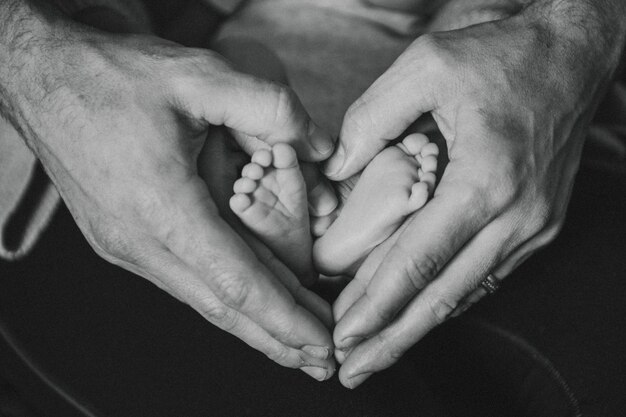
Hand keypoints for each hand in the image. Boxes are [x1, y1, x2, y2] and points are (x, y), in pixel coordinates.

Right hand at [1, 3, 336, 379]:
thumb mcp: (198, 75)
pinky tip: (248, 300)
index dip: (285, 318)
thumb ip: (269, 108)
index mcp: (162, 207)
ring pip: (201, 298)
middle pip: (221, 308)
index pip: (237, 282)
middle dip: (278, 338)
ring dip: (253, 323)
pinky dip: (223, 297)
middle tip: (324, 361)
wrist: (40, 79)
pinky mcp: (122, 240)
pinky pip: (183, 280)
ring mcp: (126, 247)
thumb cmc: (112, 76)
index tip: (322, 344)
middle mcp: (140, 242)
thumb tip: (319, 145)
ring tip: (297, 341)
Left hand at [324, 0, 625, 387]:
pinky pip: (483, 274)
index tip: (345, 336)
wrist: (572, 57)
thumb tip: (339, 172)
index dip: (378, 304)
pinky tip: (417, 313)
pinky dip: (446, 297)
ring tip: (378, 352)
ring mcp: (531, 227)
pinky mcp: (536, 225)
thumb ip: (372, 119)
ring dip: (419, 325)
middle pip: (444, 296)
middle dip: (395, 339)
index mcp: (485, 182)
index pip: (419, 260)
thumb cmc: (502, 58)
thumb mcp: (425, 66)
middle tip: (353, 372)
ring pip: (465, 292)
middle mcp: (514, 217)